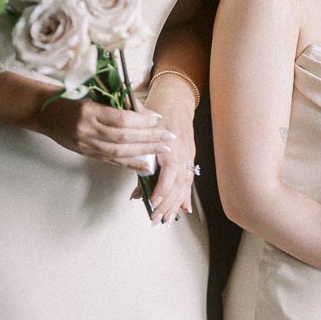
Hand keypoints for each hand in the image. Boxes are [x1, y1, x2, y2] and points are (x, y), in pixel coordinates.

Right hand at [31, 97, 173, 170]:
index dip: (142, 121)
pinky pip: (111, 160)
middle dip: (149, 138)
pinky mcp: (86, 153)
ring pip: (119, 151)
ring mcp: (86, 144)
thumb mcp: (91, 95)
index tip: (158, 119)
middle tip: (169, 137)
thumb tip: (144, 112)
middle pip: (124, 137)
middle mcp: (87, 130)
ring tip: (163, 149)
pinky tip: (147, 164)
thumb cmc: (68, 98)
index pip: (121, 119)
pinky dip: (130, 163)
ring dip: (144, 151)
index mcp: (89, 111)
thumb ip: (114, 103)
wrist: (43, 112)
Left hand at [139, 104, 197, 224]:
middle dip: (167, 204)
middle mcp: (184, 153)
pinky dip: (185, 196)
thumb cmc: (159, 110)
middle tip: (154, 219)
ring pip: (185, 185)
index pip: (170, 172)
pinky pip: (189, 181)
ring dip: (175, 204)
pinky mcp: (190, 159)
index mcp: (173, 145)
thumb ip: (139, 147)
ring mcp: (189, 157)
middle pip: (179, 184)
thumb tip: (131, 163)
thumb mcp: (145, 124)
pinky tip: (183, 210)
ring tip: (164, 220)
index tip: (151, 201)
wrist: (177, 99)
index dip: (161, 189)